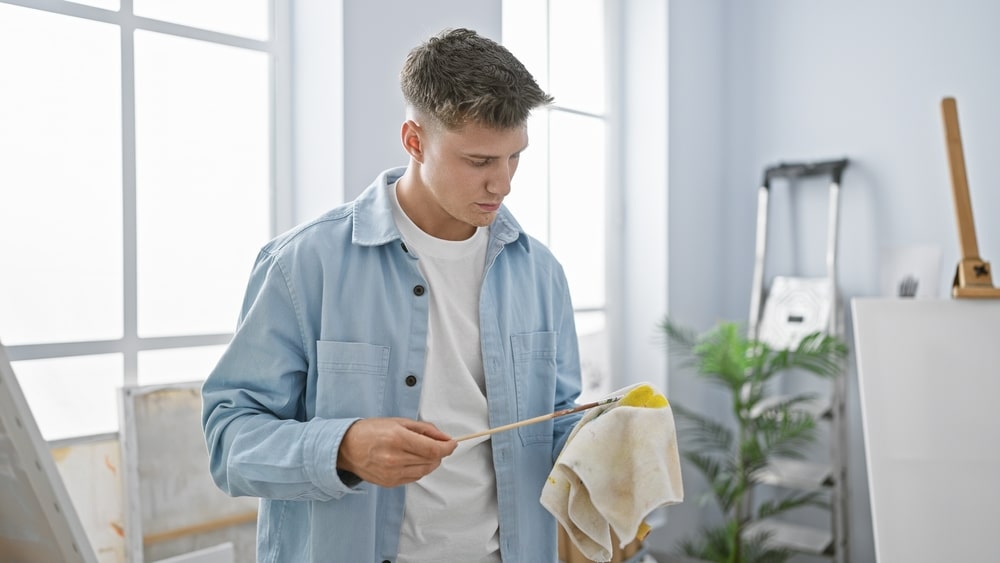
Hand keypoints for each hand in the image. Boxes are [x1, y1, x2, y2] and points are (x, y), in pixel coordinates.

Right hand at [336, 417, 456, 487]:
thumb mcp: (399, 422)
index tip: (453, 443)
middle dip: (440, 452)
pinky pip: (414, 478)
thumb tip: (444, 438)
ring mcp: (392, 473)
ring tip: (424, 451)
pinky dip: (420, 469)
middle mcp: (395, 458)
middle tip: (438, 444)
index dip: (447, 447)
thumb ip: (425, 429)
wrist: (346, 448)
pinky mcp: (389, 483)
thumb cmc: (371, 431)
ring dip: (431, 461)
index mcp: (397, 438)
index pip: (433, 449)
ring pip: (425, 471)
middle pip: (431, 460)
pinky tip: (413, 460)